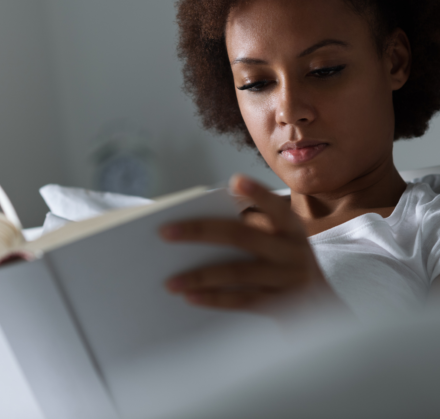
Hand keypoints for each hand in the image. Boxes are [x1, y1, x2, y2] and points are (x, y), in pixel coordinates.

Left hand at [159, 175, 336, 311]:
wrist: (322, 306)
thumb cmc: (287, 263)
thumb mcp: (282, 241)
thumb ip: (253, 228)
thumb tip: (199, 225)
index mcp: (292, 228)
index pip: (275, 207)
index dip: (258, 193)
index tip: (235, 180)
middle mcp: (292, 251)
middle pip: (242, 236)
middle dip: (200, 231)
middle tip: (165, 232)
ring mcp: (287, 279)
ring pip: (236, 273)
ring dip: (200, 275)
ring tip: (169, 281)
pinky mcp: (280, 306)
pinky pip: (241, 301)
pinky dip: (214, 299)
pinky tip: (190, 297)